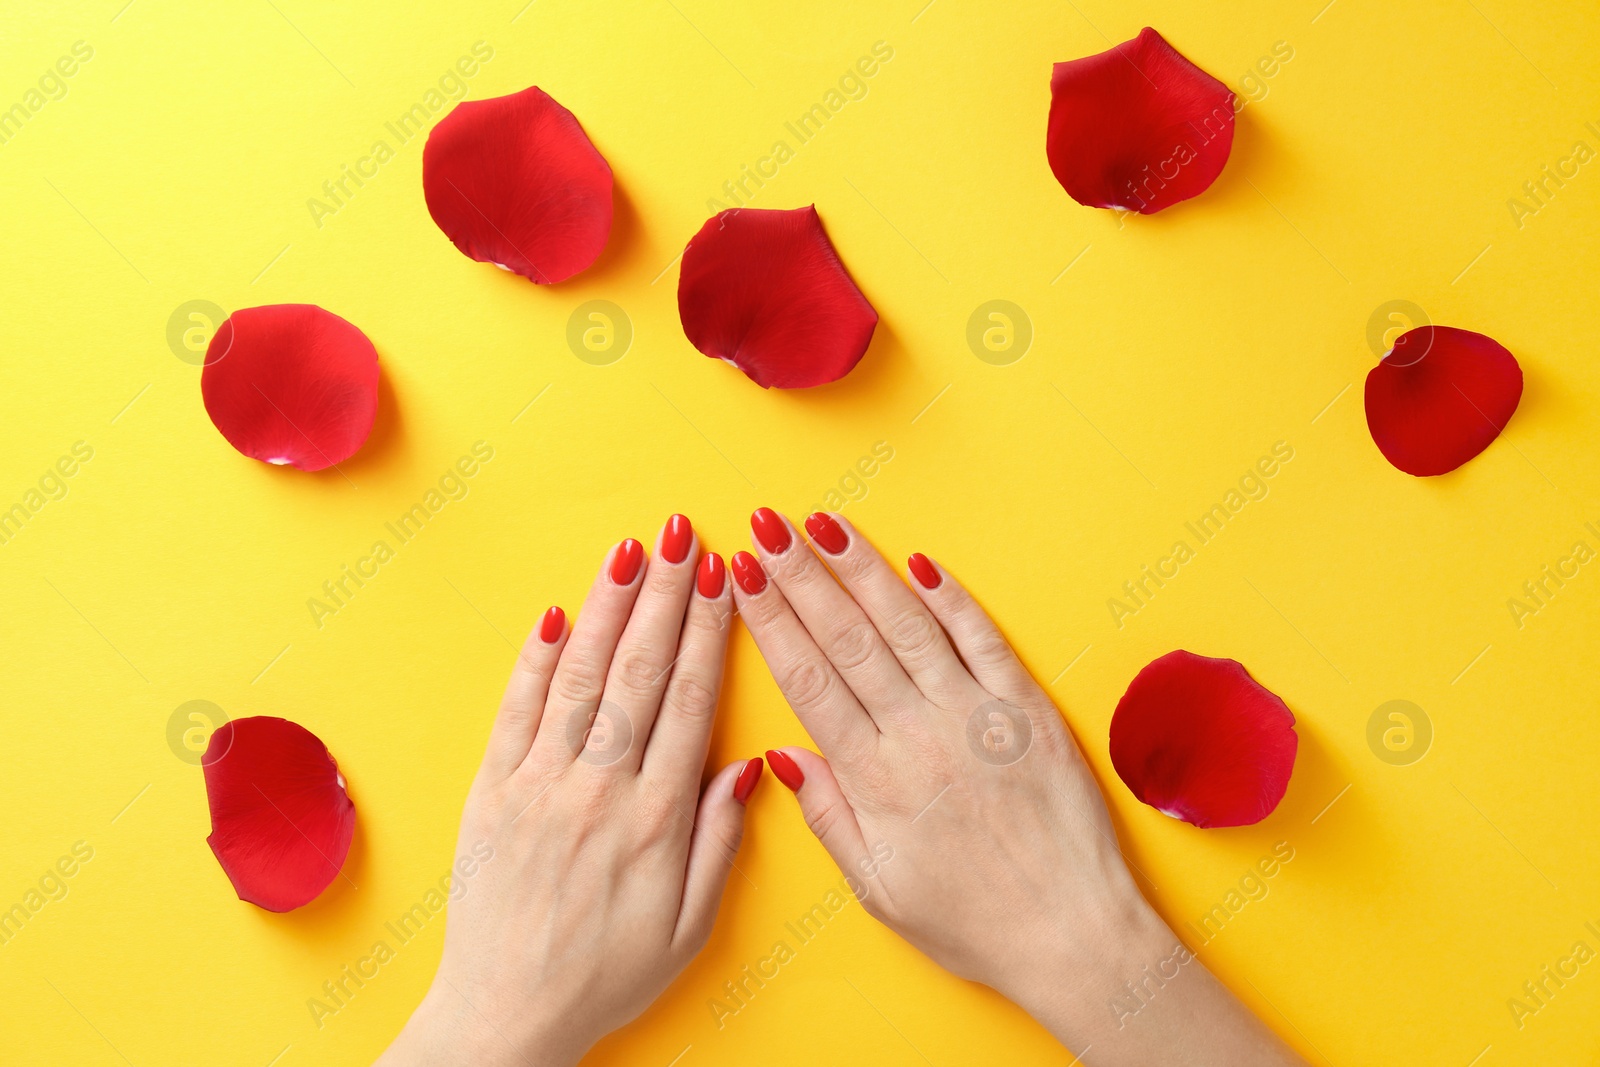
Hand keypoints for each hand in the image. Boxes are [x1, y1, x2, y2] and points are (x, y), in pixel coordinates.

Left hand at [380, 516, 762, 1066]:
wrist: (506, 1013)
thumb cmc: (606, 975)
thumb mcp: (689, 927)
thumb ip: (721, 843)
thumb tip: (746, 766)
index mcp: (655, 820)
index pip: (690, 701)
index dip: (709, 633)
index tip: (725, 579)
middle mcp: (597, 788)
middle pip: (639, 670)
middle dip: (665, 594)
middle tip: (684, 535)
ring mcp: (538, 783)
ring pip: (580, 675)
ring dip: (608, 605)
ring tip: (632, 550)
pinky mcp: (491, 789)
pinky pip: (516, 708)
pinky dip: (536, 657)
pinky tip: (557, 613)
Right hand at [731, 508, 1303, 1065]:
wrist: (1075, 934)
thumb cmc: (975, 923)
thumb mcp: (879, 889)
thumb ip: (828, 816)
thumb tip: (781, 755)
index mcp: (877, 779)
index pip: (808, 678)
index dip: (770, 620)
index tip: (741, 575)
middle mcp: (921, 733)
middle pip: (847, 637)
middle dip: (800, 574)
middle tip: (765, 524)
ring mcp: (978, 714)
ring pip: (907, 623)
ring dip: (861, 567)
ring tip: (823, 523)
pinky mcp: (1027, 708)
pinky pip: (982, 638)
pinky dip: (949, 596)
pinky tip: (916, 561)